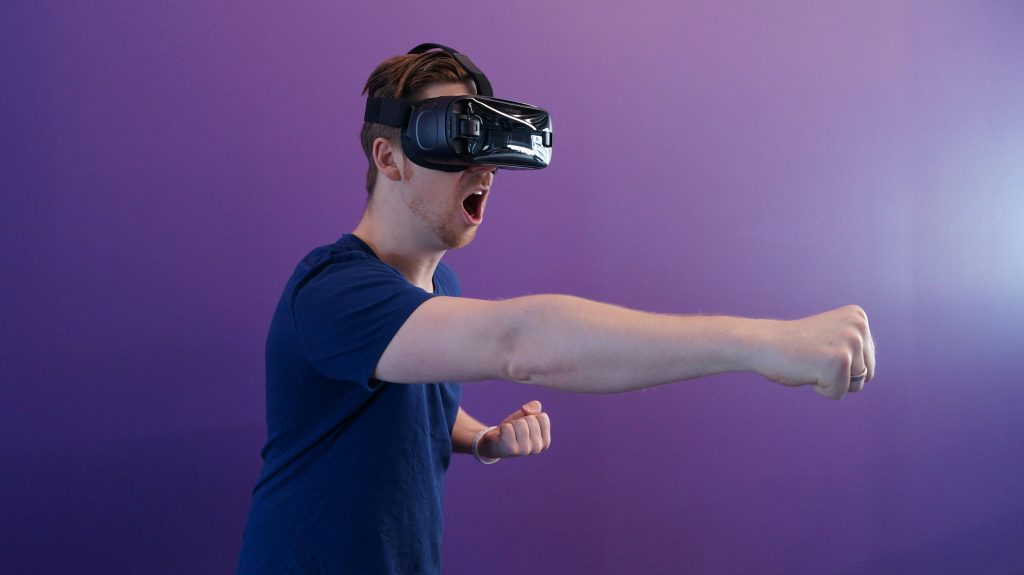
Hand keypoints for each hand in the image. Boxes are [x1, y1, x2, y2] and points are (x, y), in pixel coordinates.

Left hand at [479, 400, 551, 458]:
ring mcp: (525, 450)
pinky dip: (503, 427)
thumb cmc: (512, 429)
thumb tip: (528, 409)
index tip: (524, 425)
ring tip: (508, 433)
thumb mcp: (524, 416)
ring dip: (511, 424)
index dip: (531, 416)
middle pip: (531, 419)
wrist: (494, 444)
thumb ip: (532, 408)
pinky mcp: (511, 449)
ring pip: (520, 423)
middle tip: (514, 430)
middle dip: (520, 420)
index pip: (543, 417)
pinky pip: (507, 428)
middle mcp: (537, 448)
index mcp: (545, 441)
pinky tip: (502, 436)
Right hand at [757, 305, 876, 399]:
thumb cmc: (794, 346)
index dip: (842, 365)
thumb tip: (867, 374)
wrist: (763, 344)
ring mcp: (850, 342)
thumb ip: (853, 349)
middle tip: (814, 358)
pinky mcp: (839, 361)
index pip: (868, 361)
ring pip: (855, 386)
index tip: (820, 349)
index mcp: (858, 317)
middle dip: (839, 376)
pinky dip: (820, 389)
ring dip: (830, 382)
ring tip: (811, 362)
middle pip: (866, 374)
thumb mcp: (832, 338)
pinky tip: (806, 369)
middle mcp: (859, 326)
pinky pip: (838, 393)